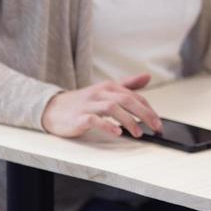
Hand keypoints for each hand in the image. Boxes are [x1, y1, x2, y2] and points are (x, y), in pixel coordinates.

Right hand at [40, 73, 161, 138]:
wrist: (51, 109)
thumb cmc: (82, 102)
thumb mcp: (105, 90)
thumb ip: (127, 85)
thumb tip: (147, 77)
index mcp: (109, 87)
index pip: (134, 97)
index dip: (149, 109)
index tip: (158, 122)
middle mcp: (100, 93)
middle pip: (127, 100)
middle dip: (145, 114)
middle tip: (156, 128)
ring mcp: (88, 105)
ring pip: (112, 108)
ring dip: (129, 121)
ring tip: (139, 133)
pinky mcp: (78, 117)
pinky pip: (94, 120)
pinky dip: (107, 126)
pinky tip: (117, 133)